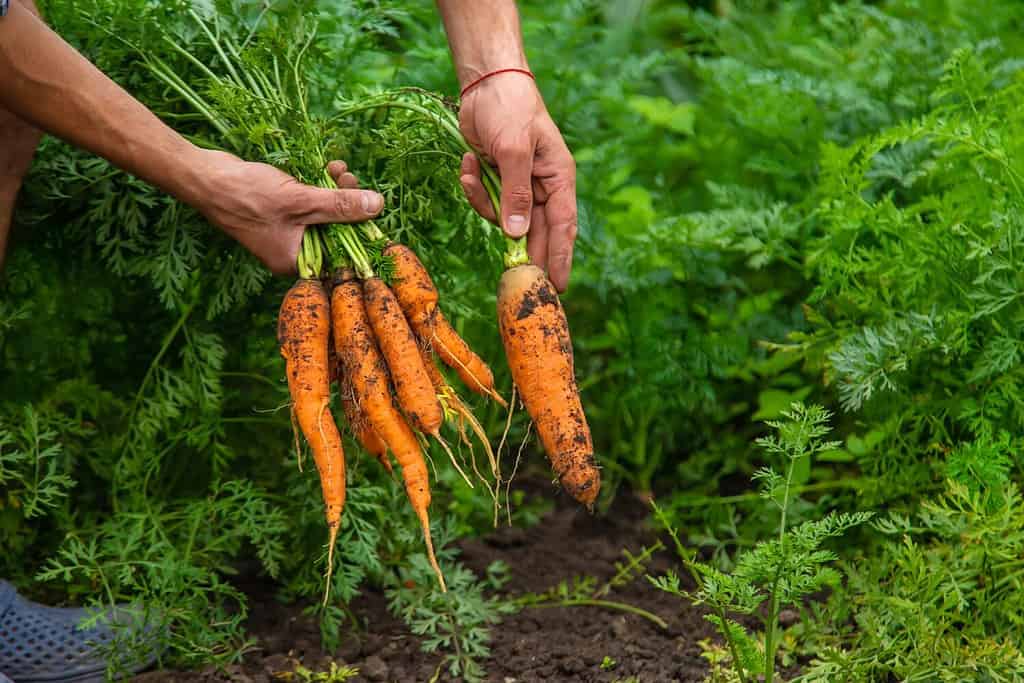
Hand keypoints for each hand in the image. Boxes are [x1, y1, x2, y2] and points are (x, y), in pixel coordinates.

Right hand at [189, 151, 382, 274]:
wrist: (204, 176)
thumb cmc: (247, 195)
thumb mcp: (302, 201)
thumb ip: (341, 206)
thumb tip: (378, 206)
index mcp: (295, 261)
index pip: (340, 254)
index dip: (359, 230)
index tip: (373, 207)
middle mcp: (291, 251)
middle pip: (334, 231)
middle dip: (348, 203)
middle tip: (352, 179)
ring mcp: (285, 231)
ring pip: (324, 213)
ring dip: (336, 190)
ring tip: (339, 169)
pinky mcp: (280, 212)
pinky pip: (309, 203)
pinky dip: (320, 186)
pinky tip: (328, 167)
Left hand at [458, 74, 577, 291]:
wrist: (485, 82)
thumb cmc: (510, 108)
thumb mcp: (513, 150)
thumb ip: (516, 193)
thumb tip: (516, 234)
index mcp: (558, 178)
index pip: (563, 227)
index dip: (560, 258)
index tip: (556, 287)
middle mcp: (541, 185)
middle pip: (535, 231)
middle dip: (519, 250)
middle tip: (512, 281)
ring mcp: (517, 184)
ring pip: (503, 217)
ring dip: (484, 202)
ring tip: (473, 170)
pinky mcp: (495, 179)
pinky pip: (485, 199)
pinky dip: (472, 186)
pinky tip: (468, 161)